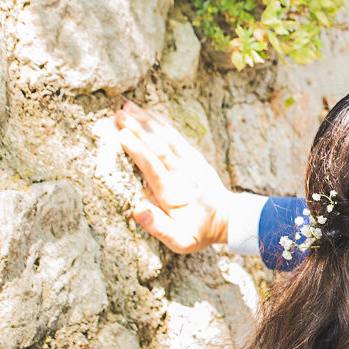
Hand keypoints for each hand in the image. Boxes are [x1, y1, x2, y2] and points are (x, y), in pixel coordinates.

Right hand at [114, 102, 235, 252]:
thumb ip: (160, 228)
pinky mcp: (194, 158)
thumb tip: (137, 210)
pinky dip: (162, 125)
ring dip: (148, 122)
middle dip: (140, 131)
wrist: (228, 220)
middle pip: (160, 149)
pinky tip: (148, 113)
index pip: (155, 169)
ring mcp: (191, 164)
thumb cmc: (199, 232)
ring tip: (128, 107)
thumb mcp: (182, 241)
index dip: (139, 152)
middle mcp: (184, 176)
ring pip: (168, 139)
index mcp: (175, 195)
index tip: (123, 136)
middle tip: (119, 114)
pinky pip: (176, 138)